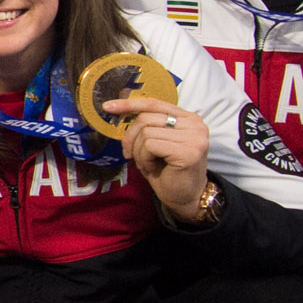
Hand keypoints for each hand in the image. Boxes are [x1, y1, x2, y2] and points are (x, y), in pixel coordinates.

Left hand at [114, 93, 209, 217]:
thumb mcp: (156, 143)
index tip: (108, 107)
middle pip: (145, 118)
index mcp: (188, 118)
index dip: (130, 104)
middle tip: (133, 156)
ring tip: (148, 164)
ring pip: (146, 132)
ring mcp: (194, 137)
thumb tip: (117, 108)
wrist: (185, 198)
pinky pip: (150, 145)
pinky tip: (153, 168)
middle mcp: (195, 124)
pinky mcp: (188, 151)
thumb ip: (147, 125)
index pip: (154, 104)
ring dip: (139, 152)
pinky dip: (144, 159)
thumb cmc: (168, 171)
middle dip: (131, 138)